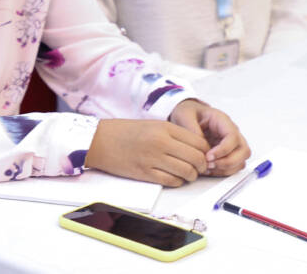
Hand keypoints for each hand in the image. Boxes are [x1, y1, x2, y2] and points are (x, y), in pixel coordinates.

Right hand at [85, 119, 210, 186]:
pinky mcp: (145, 173)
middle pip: (196, 158)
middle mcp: (161, 142)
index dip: (206, 152)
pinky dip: (177, 182)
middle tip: (199, 168)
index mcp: (165, 128)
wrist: (100, 140)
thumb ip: (174, 134)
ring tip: (187, 174)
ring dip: (191, 176)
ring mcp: (153, 159)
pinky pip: (171, 181)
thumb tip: (197, 148)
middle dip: (202, 166)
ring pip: (187, 172)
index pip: (199, 142)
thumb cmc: (126, 132)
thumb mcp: (153, 125)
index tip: (204, 156)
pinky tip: (174, 178)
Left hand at [168, 100, 249, 176]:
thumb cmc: (189, 112)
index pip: (233, 137)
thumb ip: (191, 128)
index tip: (209, 156)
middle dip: (228, 162)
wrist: (188, 115)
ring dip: (225, 169)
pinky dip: (222, 172)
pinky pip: (233, 167)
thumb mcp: (185, 115)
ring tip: (207, 168)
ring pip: (240, 161)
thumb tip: (199, 146)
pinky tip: (208, 170)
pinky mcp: (227, 154)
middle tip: (209, 165)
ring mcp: (231, 144)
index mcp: (223, 120)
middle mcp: (231, 133)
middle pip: (243, 151)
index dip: (223, 150)